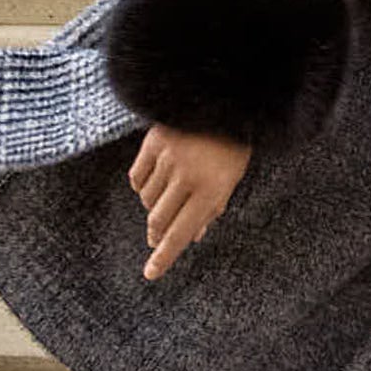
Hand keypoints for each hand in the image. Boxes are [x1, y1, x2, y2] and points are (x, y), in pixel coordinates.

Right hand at [129, 122, 252, 278]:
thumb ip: (212, 207)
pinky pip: (137, 177)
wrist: (225, 96)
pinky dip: (142, 185)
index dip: (165, 257)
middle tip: (156, 238)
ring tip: (167, 196)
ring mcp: (168, 159)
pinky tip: (153, 182)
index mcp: (213, 190)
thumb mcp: (231, 178)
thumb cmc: (233, 142)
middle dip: (157, 234)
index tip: (151, 274)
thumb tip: (193, 236)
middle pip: (159, 220)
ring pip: (147, 199)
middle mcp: (188, 177)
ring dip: (154, 205)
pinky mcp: (154, 142)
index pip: (182, 233)